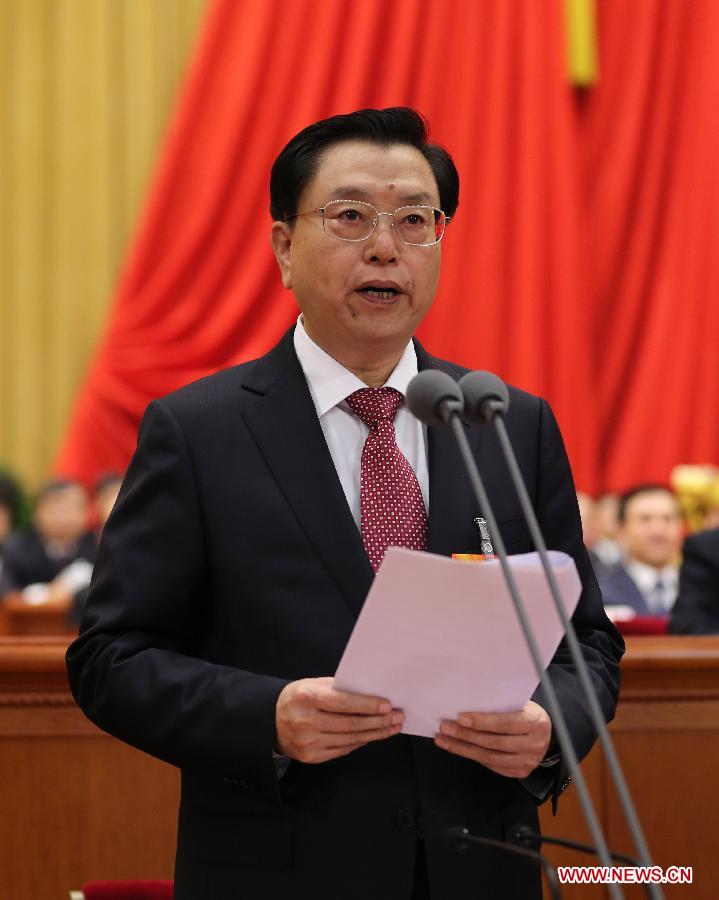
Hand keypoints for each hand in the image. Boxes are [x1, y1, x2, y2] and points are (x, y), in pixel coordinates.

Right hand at [275, 676, 403, 763]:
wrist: (271, 720)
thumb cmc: (298, 698)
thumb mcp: (313, 684)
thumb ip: (338, 689)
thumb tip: (370, 694)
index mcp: (307, 698)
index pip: (343, 703)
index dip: (368, 705)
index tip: (387, 705)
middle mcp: (306, 721)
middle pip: (350, 724)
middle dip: (378, 721)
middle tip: (397, 717)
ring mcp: (308, 742)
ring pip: (350, 739)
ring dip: (375, 733)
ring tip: (391, 727)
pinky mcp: (311, 757)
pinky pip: (342, 749)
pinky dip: (360, 742)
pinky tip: (372, 736)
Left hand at [434, 701, 551, 777]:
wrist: (547, 734)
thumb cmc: (528, 714)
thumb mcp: (520, 705)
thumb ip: (500, 708)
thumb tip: (468, 707)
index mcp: (535, 723)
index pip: (504, 723)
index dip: (481, 722)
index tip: (460, 717)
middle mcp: (533, 744)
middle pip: (493, 742)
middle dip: (465, 735)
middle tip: (445, 728)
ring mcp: (527, 761)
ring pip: (489, 757)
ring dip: (463, 748)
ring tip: (445, 740)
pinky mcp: (519, 772)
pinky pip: (491, 765)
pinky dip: (473, 756)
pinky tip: (459, 748)